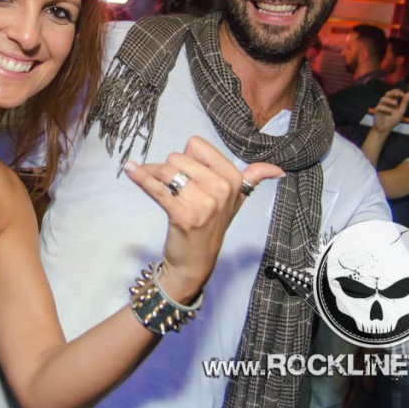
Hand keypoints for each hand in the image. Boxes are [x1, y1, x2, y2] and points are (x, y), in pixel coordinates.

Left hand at [123, 136, 284, 302]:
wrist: (195, 263)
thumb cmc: (211, 226)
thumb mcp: (236, 201)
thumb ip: (253, 178)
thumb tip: (278, 170)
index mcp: (234, 179)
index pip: (196, 145)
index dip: (187, 158)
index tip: (190, 176)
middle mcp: (222, 189)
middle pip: (177, 156)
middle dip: (169, 170)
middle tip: (175, 192)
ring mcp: (204, 203)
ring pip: (166, 170)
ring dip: (154, 177)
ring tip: (161, 192)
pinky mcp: (183, 215)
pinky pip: (157, 188)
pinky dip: (141, 177)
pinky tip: (130, 168)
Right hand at [371, 89, 408, 133]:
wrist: (385, 128)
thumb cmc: (393, 120)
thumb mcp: (401, 111)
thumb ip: (404, 103)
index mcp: (392, 101)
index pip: (394, 92)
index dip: (398, 91)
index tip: (403, 95)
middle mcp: (386, 102)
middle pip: (387, 93)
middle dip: (393, 93)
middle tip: (398, 95)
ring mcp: (381, 106)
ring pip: (383, 98)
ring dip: (390, 100)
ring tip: (396, 104)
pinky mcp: (376, 111)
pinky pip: (379, 107)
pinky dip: (385, 108)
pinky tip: (390, 111)